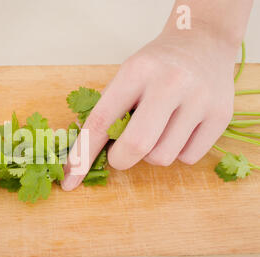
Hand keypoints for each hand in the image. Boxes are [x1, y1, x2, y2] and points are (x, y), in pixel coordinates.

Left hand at [62, 25, 240, 190]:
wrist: (203, 41)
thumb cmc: (155, 65)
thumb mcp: (126, 76)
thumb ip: (106, 111)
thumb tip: (82, 155)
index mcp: (136, 71)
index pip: (101, 122)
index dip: (82, 156)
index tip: (70, 180)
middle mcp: (170, 83)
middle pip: (135, 147)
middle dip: (120, 160)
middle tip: (120, 153)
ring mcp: (199, 100)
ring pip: (161, 158)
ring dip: (150, 154)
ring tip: (157, 130)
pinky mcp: (222, 116)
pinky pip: (187, 159)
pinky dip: (176, 152)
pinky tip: (179, 129)